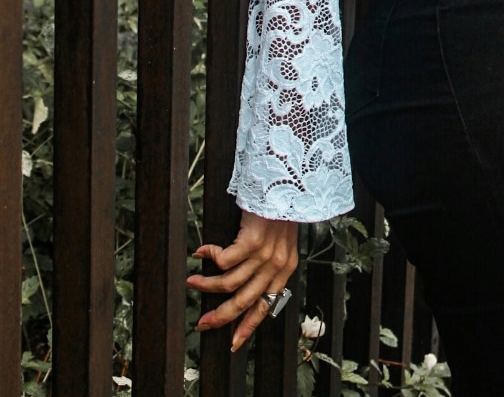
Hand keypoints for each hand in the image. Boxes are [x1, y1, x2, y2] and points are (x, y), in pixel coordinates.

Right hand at [186, 209, 298, 352]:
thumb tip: (247, 286)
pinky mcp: (251, 241)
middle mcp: (275, 267)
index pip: (265, 307)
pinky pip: (224, 260)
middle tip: (202, 324)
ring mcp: (264, 255)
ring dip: (206, 285)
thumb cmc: (280, 211)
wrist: (288, 183)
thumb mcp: (282, 243)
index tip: (233, 343)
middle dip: (220, 317)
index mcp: (284, 271)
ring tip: (192, 281)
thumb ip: (269, 265)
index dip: (247, 327)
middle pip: (243, 302)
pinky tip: (201, 252)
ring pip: (229, 283)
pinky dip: (209, 256)